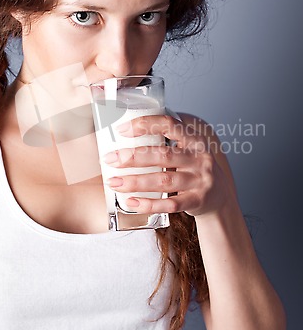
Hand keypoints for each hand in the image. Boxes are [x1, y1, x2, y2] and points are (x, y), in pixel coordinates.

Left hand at [103, 114, 236, 216]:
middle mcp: (199, 158)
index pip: (170, 125)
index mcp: (194, 140)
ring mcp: (200, 180)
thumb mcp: (186, 150)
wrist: (219, 196)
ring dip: (136, 181)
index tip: (122, 129)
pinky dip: (149, 204)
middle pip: (164, 155)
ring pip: (165, 180)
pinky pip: (171, 204)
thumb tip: (122, 136)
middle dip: (134, 157)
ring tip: (114, 182)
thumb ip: (164, 142)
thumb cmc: (193, 168)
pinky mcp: (197, 201)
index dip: (145, 125)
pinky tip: (131, 202)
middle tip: (110, 159)